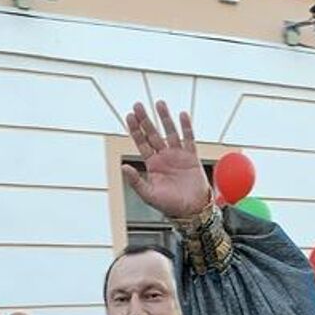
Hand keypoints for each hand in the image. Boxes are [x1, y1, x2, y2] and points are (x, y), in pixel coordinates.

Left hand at [120, 101, 211, 219]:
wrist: (192, 211)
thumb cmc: (170, 206)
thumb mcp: (149, 195)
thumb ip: (136, 181)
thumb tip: (123, 166)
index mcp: (152, 164)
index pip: (141, 143)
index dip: (135, 129)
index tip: (129, 116)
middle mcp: (164, 157)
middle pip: (153, 134)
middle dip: (145, 120)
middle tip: (138, 105)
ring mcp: (178, 155)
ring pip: (170, 132)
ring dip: (164, 118)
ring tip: (159, 103)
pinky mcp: (192, 157)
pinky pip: (189, 139)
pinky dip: (186, 127)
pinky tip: (182, 115)